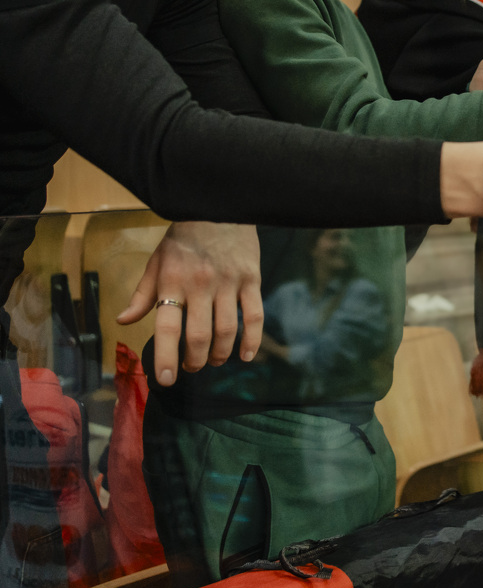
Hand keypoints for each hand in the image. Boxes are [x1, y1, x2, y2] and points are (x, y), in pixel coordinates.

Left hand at [117, 222, 263, 386]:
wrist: (218, 208)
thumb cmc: (184, 239)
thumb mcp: (157, 262)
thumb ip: (142, 294)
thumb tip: (124, 321)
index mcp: (173, 282)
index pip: (168, 327)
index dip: (165, 357)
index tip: (165, 379)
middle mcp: (201, 285)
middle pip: (200, 335)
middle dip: (195, 360)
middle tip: (190, 368)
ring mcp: (229, 283)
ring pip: (227, 330)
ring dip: (220, 354)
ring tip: (213, 360)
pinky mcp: (252, 280)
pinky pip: (255, 316)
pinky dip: (252, 340)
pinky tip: (246, 355)